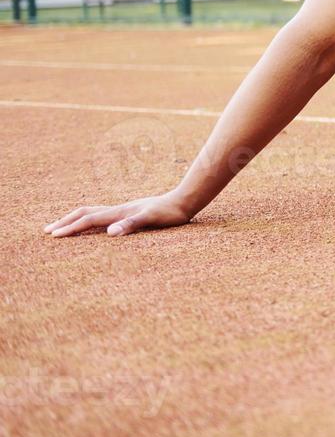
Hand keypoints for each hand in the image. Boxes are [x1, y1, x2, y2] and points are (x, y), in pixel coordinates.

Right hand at [44, 192, 194, 237]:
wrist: (185, 200)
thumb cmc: (170, 213)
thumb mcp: (152, 220)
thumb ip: (132, 225)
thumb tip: (110, 233)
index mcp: (119, 212)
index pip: (89, 220)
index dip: (71, 228)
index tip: (53, 236)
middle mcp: (119, 210)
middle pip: (85, 213)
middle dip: (66, 221)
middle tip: (47, 230)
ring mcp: (124, 210)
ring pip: (93, 213)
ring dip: (76, 219)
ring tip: (64, 226)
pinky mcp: (131, 213)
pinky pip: (104, 216)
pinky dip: (91, 220)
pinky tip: (95, 226)